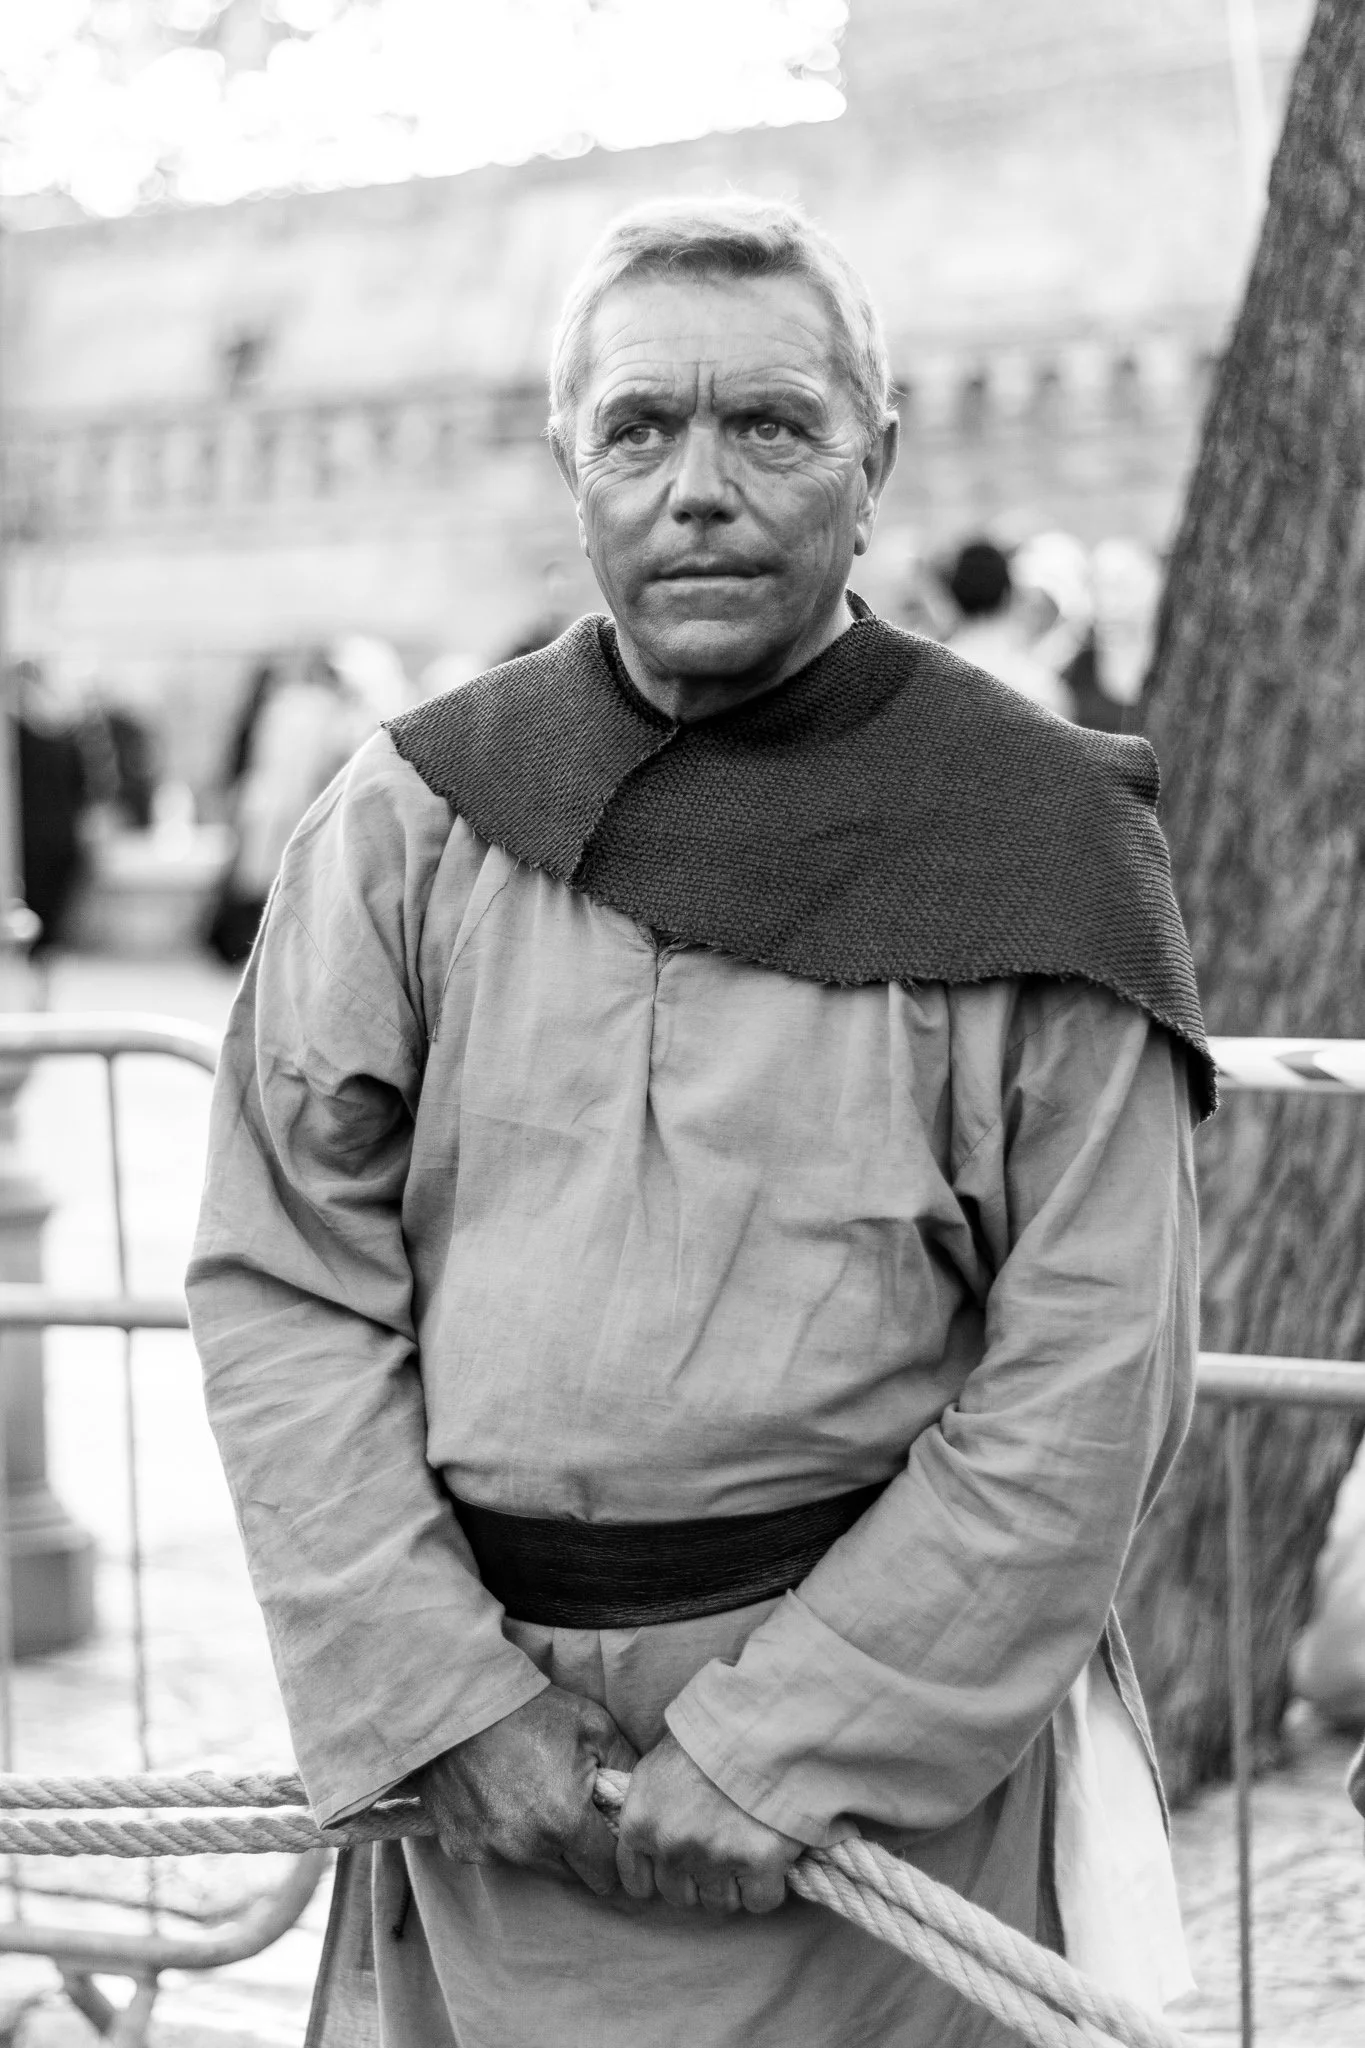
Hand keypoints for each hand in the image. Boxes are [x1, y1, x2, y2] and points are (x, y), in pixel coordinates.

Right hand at [415, 1684, 637, 1895]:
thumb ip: (626, 1767)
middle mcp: (527, 1848)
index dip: (611, 1853)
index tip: (606, 1832)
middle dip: (576, 1849)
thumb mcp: (593, 1725)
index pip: (605, 1872)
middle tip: (568, 1807)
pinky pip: (493, 1854)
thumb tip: (641, 1797)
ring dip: (537, 1842)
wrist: (459, 1702)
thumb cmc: (531, 1710)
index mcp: (566, 1823)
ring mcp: (490, 1851)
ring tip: (530, 1795)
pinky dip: (500, 1835)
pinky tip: (497, 1797)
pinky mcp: (461, 1848)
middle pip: (569, 1873)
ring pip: (532, 1865)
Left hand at [616, 1732, 801, 1913]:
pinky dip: (768, 1884)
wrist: (759, 1718)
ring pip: (720, 1901)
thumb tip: (656, 1832)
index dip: (660, 1874)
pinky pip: (760, 1900)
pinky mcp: (759, 1863)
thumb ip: (653, 1808)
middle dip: (698, 1876)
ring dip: (733, 1881)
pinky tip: (770, 1853)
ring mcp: (714, 1857)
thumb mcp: (660, 1764)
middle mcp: (671, 1846)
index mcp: (641, 1821)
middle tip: (720, 1843)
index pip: (637, 1882)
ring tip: (746, 1842)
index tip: (678, 1863)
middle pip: (680, 1895)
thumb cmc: (711, 1733)